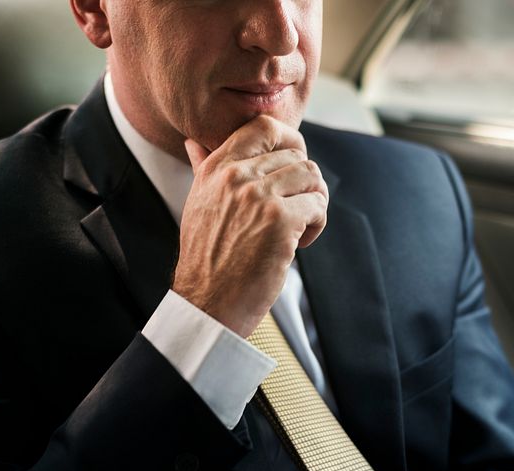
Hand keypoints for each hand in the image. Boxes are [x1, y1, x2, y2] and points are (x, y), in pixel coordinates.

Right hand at [173, 115, 327, 337]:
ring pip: (312, 176)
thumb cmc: (207, 259)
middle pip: (295, 154)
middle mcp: (236, 176)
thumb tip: (195, 142)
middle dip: (304, 184)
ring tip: (300, 227)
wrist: (207, 301)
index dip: (290, 140)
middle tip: (295, 212)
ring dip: (314, 202)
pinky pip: (318, 206)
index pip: (263, 126)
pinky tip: (300, 243)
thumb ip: (204, 169)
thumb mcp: (198, 204)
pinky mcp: (280, 221)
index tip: (294, 163)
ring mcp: (259, 196)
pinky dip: (317, 225)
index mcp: (216, 168)